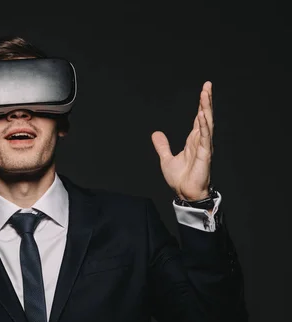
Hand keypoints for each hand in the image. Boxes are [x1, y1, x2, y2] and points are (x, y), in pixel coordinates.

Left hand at [151, 81, 213, 200]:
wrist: (184, 193)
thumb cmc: (180, 179)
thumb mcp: (166, 159)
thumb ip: (162, 146)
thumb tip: (156, 133)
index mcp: (194, 141)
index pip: (199, 118)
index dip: (201, 105)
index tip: (204, 91)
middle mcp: (201, 141)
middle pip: (205, 117)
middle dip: (206, 101)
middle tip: (208, 86)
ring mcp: (204, 148)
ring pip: (206, 124)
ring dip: (206, 109)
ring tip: (206, 95)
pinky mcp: (204, 156)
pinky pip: (205, 138)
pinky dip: (204, 127)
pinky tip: (202, 116)